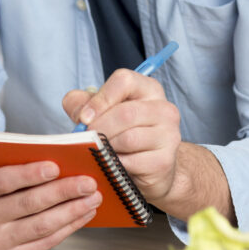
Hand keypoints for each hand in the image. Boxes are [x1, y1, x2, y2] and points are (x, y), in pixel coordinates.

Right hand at [0, 162, 101, 249]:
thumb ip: (18, 162)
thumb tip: (61, 154)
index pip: (2, 181)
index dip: (29, 174)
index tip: (55, 166)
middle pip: (28, 204)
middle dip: (63, 192)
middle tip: (88, 182)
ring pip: (41, 226)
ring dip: (73, 211)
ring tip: (94, 197)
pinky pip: (46, 241)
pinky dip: (70, 226)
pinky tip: (85, 213)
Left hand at [62, 69, 181, 203]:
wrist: (149, 168)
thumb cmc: (123, 135)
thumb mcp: (101, 112)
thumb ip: (82, 104)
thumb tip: (79, 112)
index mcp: (149, 89)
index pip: (124, 81)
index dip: (101, 98)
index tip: (84, 118)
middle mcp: (164, 109)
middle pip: (125, 113)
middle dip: (99, 128)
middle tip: (85, 139)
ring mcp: (169, 135)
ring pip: (128, 138)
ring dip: (106, 148)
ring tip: (99, 152)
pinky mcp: (165, 160)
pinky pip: (132, 162)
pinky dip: (114, 166)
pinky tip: (111, 166)